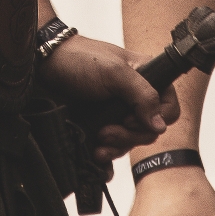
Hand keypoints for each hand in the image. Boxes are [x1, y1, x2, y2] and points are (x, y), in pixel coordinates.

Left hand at [35, 34, 173, 159]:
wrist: (45, 66)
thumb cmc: (79, 59)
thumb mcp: (115, 72)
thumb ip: (142, 95)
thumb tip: (159, 125)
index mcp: (147, 79)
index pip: (169, 108)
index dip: (155, 119)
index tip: (131, 118)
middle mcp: (135, 98)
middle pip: (149, 131)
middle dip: (128, 136)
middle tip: (107, 130)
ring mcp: (117, 114)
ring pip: (131, 142)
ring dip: (116, 146)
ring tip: (98, 140)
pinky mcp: (101, 126)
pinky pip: (112, 149)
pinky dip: (106, 156)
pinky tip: (96, 155)